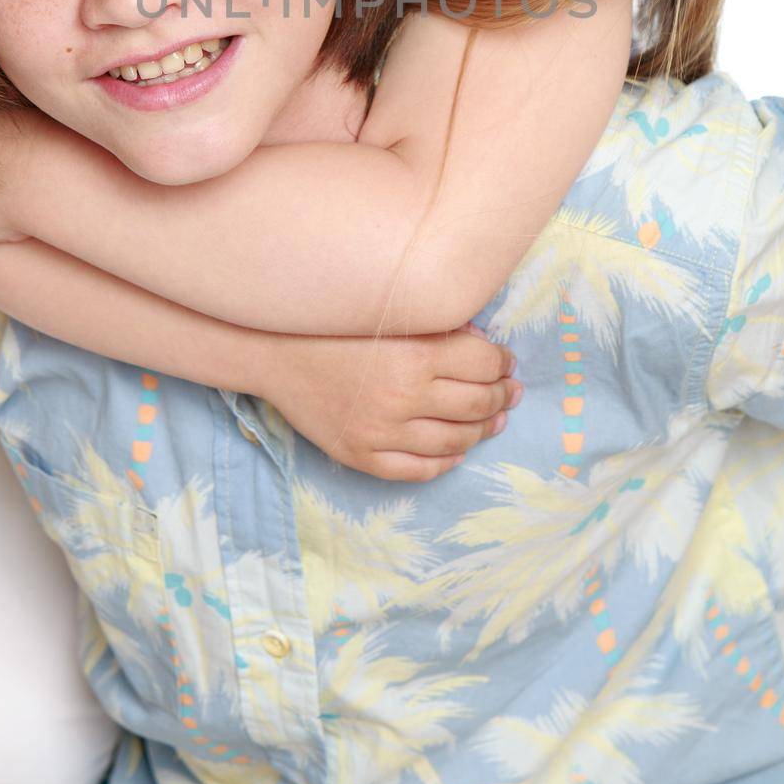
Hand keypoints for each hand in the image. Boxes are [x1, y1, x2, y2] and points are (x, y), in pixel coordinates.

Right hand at [257, 323, 521, 481]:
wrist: (274, 351)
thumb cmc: (333, 324)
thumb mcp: (389, 313)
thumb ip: (437, 328)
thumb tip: (484, 346)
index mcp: (415, 354)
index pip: (483, 365)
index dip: (502, 363)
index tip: (506, 362)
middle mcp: (404, 396)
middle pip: (476, 404)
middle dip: (501, 397)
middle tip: (509, 391)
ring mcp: (383, 433)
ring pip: (455, 441)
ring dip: (481, 430)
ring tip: (493, 420)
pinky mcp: (362, 456)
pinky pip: (419, 470)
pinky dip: (445, 462)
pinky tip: (456, 450)